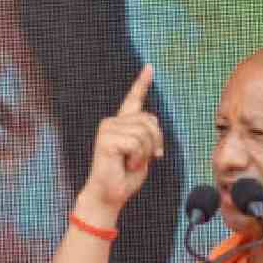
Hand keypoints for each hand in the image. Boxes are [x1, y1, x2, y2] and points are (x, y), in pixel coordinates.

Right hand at [80, 64, 163, 215]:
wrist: (109, 195)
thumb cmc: (125, 177)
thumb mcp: (143, 153)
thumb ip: (148, 136)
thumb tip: (153, 127)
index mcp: (122, 124)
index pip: (134, 99)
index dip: (142, 83)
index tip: (150, 68)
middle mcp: (113, 122)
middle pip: (151, 121)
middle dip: (156, 142)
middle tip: (146, 158)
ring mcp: (108, 129)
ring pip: (145, 133)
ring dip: (145, 152)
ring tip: (131, 162)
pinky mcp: (106, 139)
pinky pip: (136, 143)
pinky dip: (138, 157)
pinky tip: (126, 164)